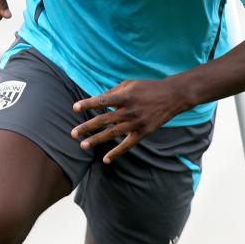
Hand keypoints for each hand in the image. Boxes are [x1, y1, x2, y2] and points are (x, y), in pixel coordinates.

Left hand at [70, 79, 188, 163]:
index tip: (75, 108)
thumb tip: (97, 100)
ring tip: (83, 145)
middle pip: (103, 120)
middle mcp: (129, 110)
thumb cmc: (148, 87)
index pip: (102, 101)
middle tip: (73, 133)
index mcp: (125, 96)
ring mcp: (136, 123)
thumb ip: (113, 92)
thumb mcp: (130, 84)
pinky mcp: (143, 133)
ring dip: (96, 140)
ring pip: (112, 134)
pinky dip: (116, 153)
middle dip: (87, 127)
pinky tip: (105, 159)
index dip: (88, 104)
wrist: (172, 96)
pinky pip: (127, 145)